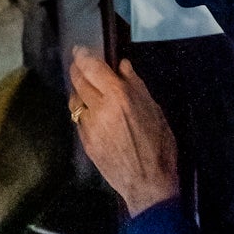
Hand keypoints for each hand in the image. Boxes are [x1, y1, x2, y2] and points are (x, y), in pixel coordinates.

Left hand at [68, 48, 178, 217]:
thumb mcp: (154, 110)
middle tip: (78, 64)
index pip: (91, 67)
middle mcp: (100, 108)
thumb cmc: (158, 145)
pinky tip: (90, 112)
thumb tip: (123, 66)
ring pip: (74, 100)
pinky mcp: (85, 142)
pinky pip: (78, 120)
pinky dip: (82, 111)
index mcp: (119, 96)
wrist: (148, 183)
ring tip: (84, 88)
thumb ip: (136, 85)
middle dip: (76, 70)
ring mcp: (89, 126)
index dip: (82, 56)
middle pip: (78, 81)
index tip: (79, 50)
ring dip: (77, 91)